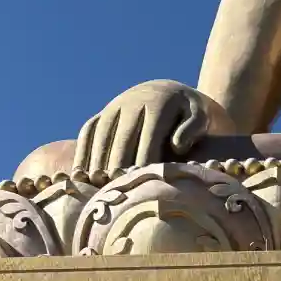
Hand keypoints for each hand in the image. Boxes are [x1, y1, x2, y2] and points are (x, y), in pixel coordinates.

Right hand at [73, 80, 224, 180]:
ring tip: (97, 185)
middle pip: (122, 137)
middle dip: (118, 163)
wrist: (168, 91)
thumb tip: (176, 146)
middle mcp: (132, 102)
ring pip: (101, 134)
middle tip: (116, 189)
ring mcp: (114, 106)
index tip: (141, 181)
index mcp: (158, 104)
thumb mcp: (199, 115)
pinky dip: (83, 151)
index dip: (144, 159)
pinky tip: (80, 174)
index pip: (149, 136)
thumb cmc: (188, 113)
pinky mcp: (102, 113)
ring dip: (98, 160)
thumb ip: (192, 128)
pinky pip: (88, 131)